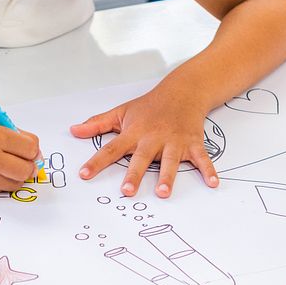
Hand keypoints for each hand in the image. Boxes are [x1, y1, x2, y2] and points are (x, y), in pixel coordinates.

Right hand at [0, 114, 40, 196]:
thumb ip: (18, 139)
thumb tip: (38, 158)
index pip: (31, 148)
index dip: (32, 149)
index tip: (28, 148)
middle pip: (26, 170)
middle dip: (28, 165)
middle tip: (22, 160)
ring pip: (16, 183)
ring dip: (15, 175)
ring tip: (3, 163)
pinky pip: (1, 189)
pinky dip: (0, 181)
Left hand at [71, 92, 218, 198]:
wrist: (182, 92)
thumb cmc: (150, 106)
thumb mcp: (122, 112)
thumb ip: (97, 124)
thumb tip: (74, 130)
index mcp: (134, 132)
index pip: (111, 148)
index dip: (96, 162)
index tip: (84, 174)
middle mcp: (153, 138)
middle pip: (141, 158)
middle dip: (134, 174)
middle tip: (127, 191)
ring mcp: (174, 141)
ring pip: (170, 160)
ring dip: (167, 176)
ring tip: (163, 192)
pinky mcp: (192, 143)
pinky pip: (201, 158)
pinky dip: (208, 170)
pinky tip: (212, 183)